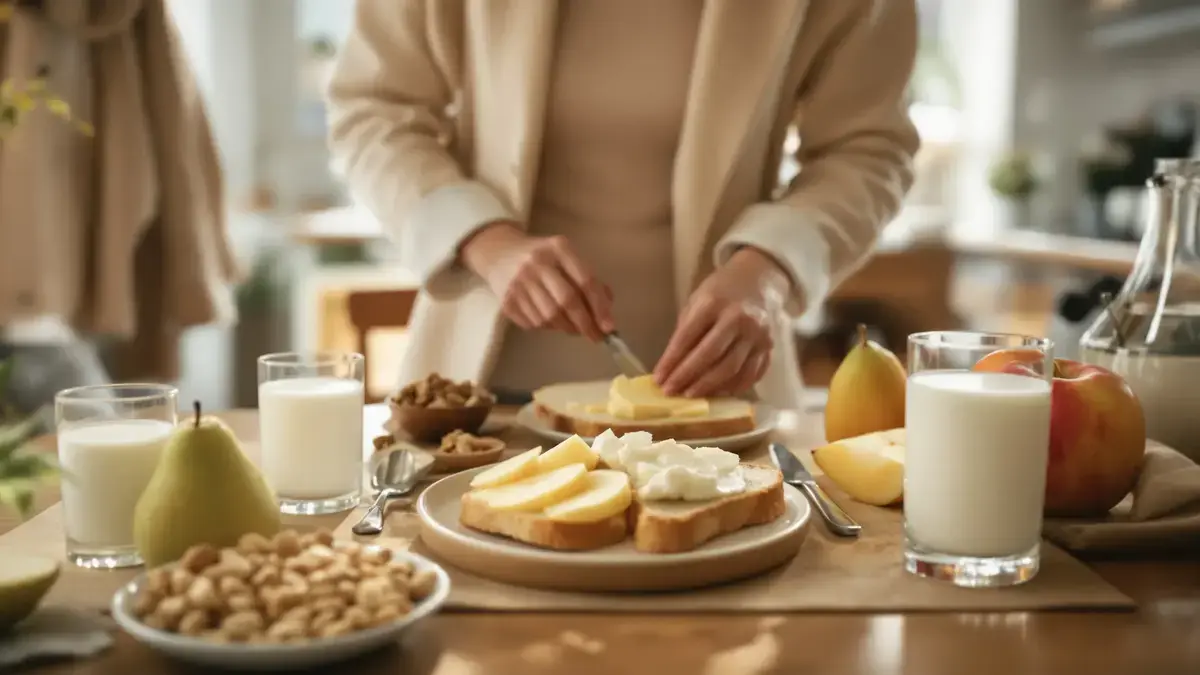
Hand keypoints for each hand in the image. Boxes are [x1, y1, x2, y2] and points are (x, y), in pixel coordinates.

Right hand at [459, 222, 614, 340]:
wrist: (498, 252)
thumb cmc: (542, 257)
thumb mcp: (566, 257)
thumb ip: (588, 279)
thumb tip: (606, 313)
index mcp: (558, 248)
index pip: (585, 280)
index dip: (600, 306)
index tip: (609, 327)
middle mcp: (537, 263)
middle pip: (567, 301)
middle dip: (585, 324)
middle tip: (596, 336)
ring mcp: (519, 282)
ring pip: (550, 317)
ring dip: (567, 328)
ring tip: (573, 328)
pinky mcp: (506, 300)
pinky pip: (534, 324)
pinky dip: (548, 328)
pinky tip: (551, 321)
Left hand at [654, 248, 791, 396]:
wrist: (761, 278)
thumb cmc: (722, 290)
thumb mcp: (698, 300)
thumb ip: (686, 330)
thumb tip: (671, 365)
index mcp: (714, 303)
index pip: (688, 337)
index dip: (671, 360)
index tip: (658, 378)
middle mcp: (739, 319)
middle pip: (710, 355)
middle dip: (687, 377)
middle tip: (670, 391)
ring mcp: (757, 335)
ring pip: (732, 369)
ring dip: (708, 387)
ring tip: (690, 395)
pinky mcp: (769, 348)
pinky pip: (751, 374)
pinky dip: (733, 387)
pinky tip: (717, 393)